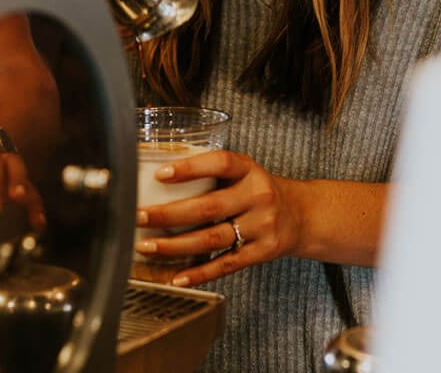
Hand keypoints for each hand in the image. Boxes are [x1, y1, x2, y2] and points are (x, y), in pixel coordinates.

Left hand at [133, 150, 302, 285]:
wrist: (301, 215)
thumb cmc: (259, 190)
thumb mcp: (244, 172)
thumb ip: (212, 174)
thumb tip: (158, 178)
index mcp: (249, 170)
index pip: (220, 163)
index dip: (190, 168)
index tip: (160, 174)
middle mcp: (257, 196)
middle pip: (209, 207)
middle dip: (169, 214)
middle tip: (139, 216)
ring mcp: (261, 227)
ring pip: (212, 239)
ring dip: (175, 245)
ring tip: (146, 246)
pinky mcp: (261, 253)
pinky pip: (225, 265)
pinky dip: (199, 273)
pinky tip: (175, 277)